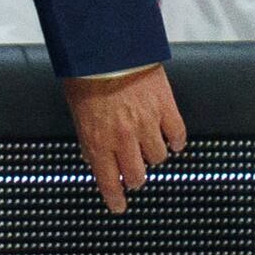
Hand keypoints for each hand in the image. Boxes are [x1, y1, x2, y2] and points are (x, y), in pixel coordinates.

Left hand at [61, 67, 186, 212]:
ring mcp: (148, 124)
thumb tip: (94, 158)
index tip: (118, 207)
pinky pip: (178, 136)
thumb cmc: (84, 76)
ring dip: (153, 155)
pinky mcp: (167, 109)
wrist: (106, 48)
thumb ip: (88, 137)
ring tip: (148, 146)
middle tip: (133, 175)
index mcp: (97, 139)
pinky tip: (171, 138)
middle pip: (137, 174)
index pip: (108, 180)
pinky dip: (176, 141)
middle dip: (134, 178)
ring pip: (159, 157)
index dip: (114, 198)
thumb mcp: (76, 110)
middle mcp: (124, 138)